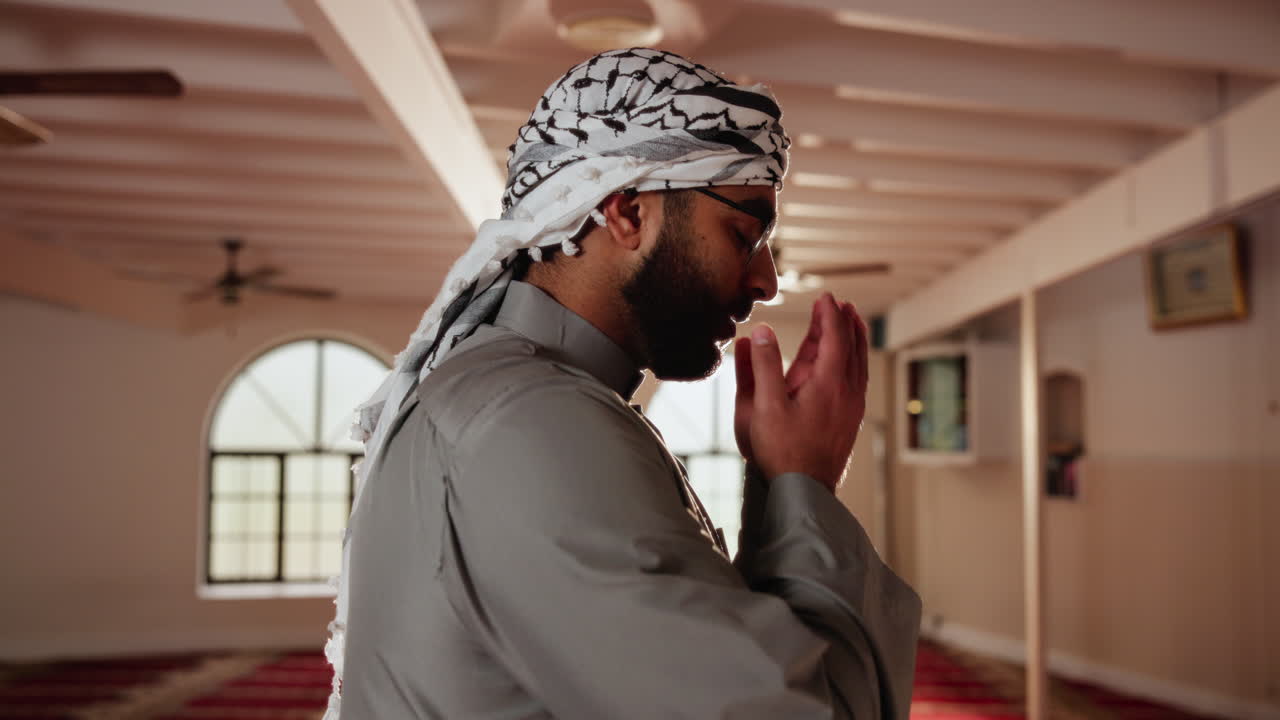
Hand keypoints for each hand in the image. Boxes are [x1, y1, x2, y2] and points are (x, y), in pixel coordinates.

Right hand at [733, 293, 867, 491]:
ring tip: (851, 325)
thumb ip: (762, 366)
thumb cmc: (781, 451)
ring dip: (855, 340)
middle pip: (853, 347)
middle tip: (841, 304)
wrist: (805, 491)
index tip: (825, 297)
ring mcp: (853, 407)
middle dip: (846, 322)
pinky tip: (848, 364)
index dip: (829, 314)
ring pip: (859, 364)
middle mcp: (848, 392)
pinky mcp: (851, 420)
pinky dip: (855, 361)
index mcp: (828, 383)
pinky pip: (858, 380)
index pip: (834, 337)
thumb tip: (760, 332)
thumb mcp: (763, 406)